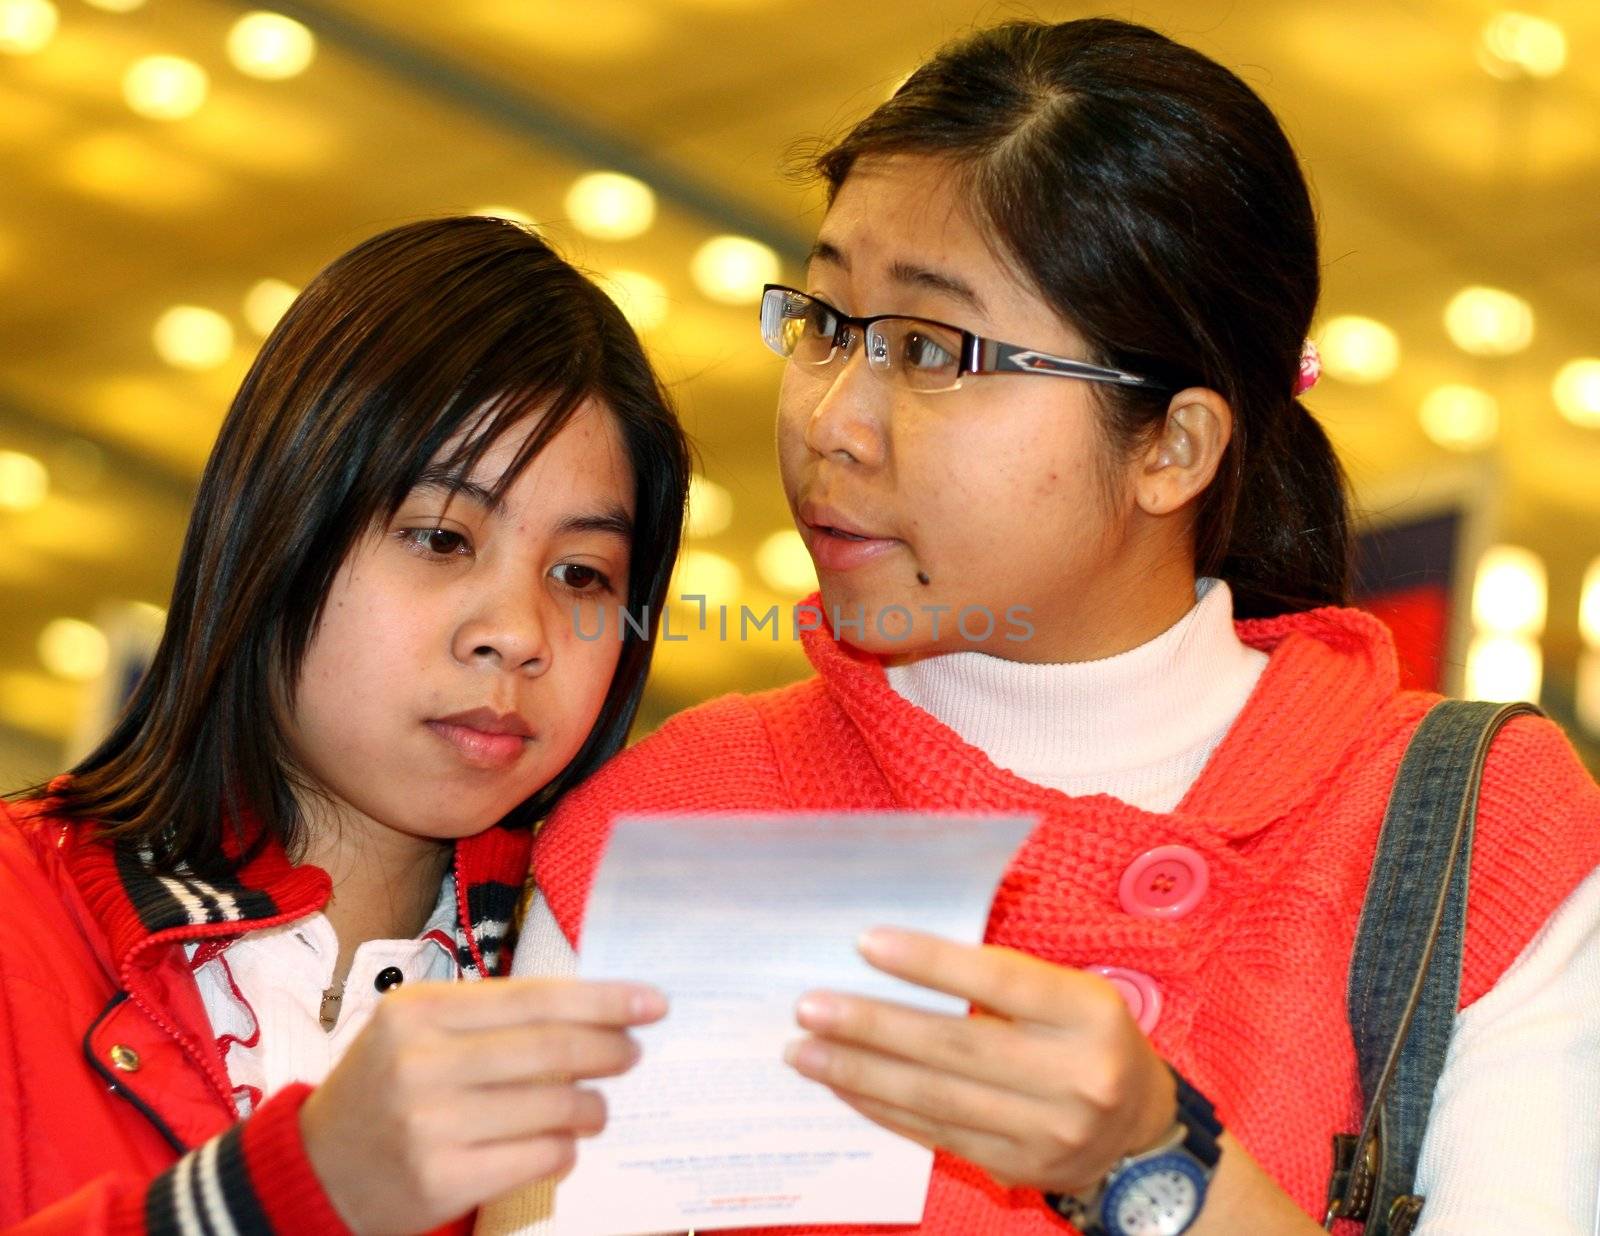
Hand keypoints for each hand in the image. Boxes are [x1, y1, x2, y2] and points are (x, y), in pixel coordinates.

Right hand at [300, 977, 664, 1234]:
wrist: (317, 1167)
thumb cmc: (384, 1086)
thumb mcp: (416, 1030)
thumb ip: (490, 1016)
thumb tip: (593, 1012)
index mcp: (418, 1011)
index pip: (534, 998)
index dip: (601, 1000)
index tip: (649, 1003)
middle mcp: (419, 1062)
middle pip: (549, 1048)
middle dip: (608, 1049)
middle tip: (633, 1053)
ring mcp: (428, 1123)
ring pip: (551, 1106)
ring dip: (591, 1107)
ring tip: (597, 1107)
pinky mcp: (440, 1179)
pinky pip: (537, 1158)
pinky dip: (563, 1149)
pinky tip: (562, 1144)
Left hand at [783, 928, 1173, 1195]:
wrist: (1139, 1130)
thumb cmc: (1089, 1038)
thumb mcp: (1070, 994)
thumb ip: (1002, 977)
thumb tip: (897, 954)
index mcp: (1089, 1014)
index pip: (1000, 981)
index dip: (931, 963)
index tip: (866, 943)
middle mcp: (1074, 1077)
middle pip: (956, 1046)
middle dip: (873, 1027)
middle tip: (810, 1007)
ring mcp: (1046, 1132)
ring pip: (936, 1097)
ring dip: (861, 1072)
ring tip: (805, 1051)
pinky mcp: (1018, 1168)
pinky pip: (935, 1133)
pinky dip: (882, 1108)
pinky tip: (844, 1085)